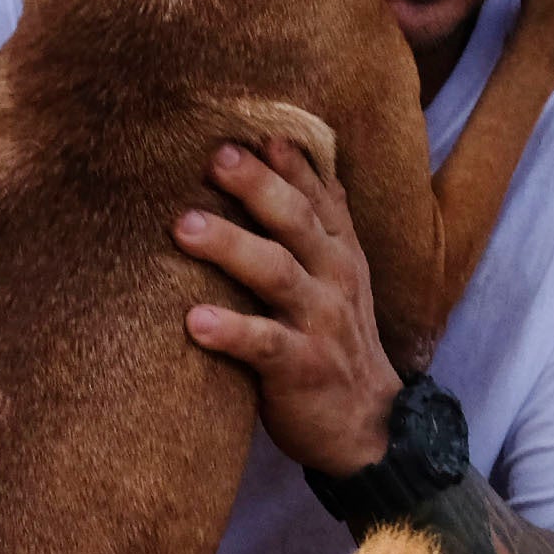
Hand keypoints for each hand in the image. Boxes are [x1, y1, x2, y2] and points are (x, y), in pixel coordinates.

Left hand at [179, 136, 398, 477]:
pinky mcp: (302, 368)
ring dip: (230, 247)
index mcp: (340, 252)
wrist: (369, 426)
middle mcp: (335, 278)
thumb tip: (284, 150)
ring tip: (184, 227)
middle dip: (256, 185)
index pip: (316, 194)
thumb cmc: (336, 342)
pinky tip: (194, 322)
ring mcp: (320, 323)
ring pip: (276, 273)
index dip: (287, 160)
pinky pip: (264, 345)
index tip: (248, 127)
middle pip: (294, 221)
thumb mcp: (338, 276)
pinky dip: (231, 331)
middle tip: (214, 156)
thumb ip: (315, 220)